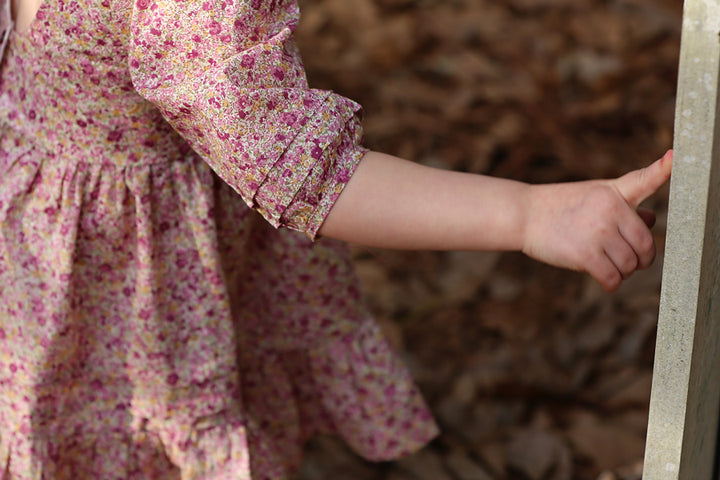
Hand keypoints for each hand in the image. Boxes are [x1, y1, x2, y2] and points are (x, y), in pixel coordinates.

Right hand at [522, 150, 672, 291]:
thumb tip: (652, 218)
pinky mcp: (585, 254)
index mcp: (614, 192)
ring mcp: (598, 232)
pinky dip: (611, 283)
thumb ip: (625, 206)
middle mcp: (610, 210)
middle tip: (627, 260)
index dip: (664, 168)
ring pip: (630, 265)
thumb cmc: (560, 206)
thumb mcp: (593, 196)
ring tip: (608, 266)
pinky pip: (613, 278)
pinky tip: (604, 279)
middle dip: (640, 259)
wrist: (524, 215)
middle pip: (646, 246)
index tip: (675, 157)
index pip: (646, 179)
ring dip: (623, 272)